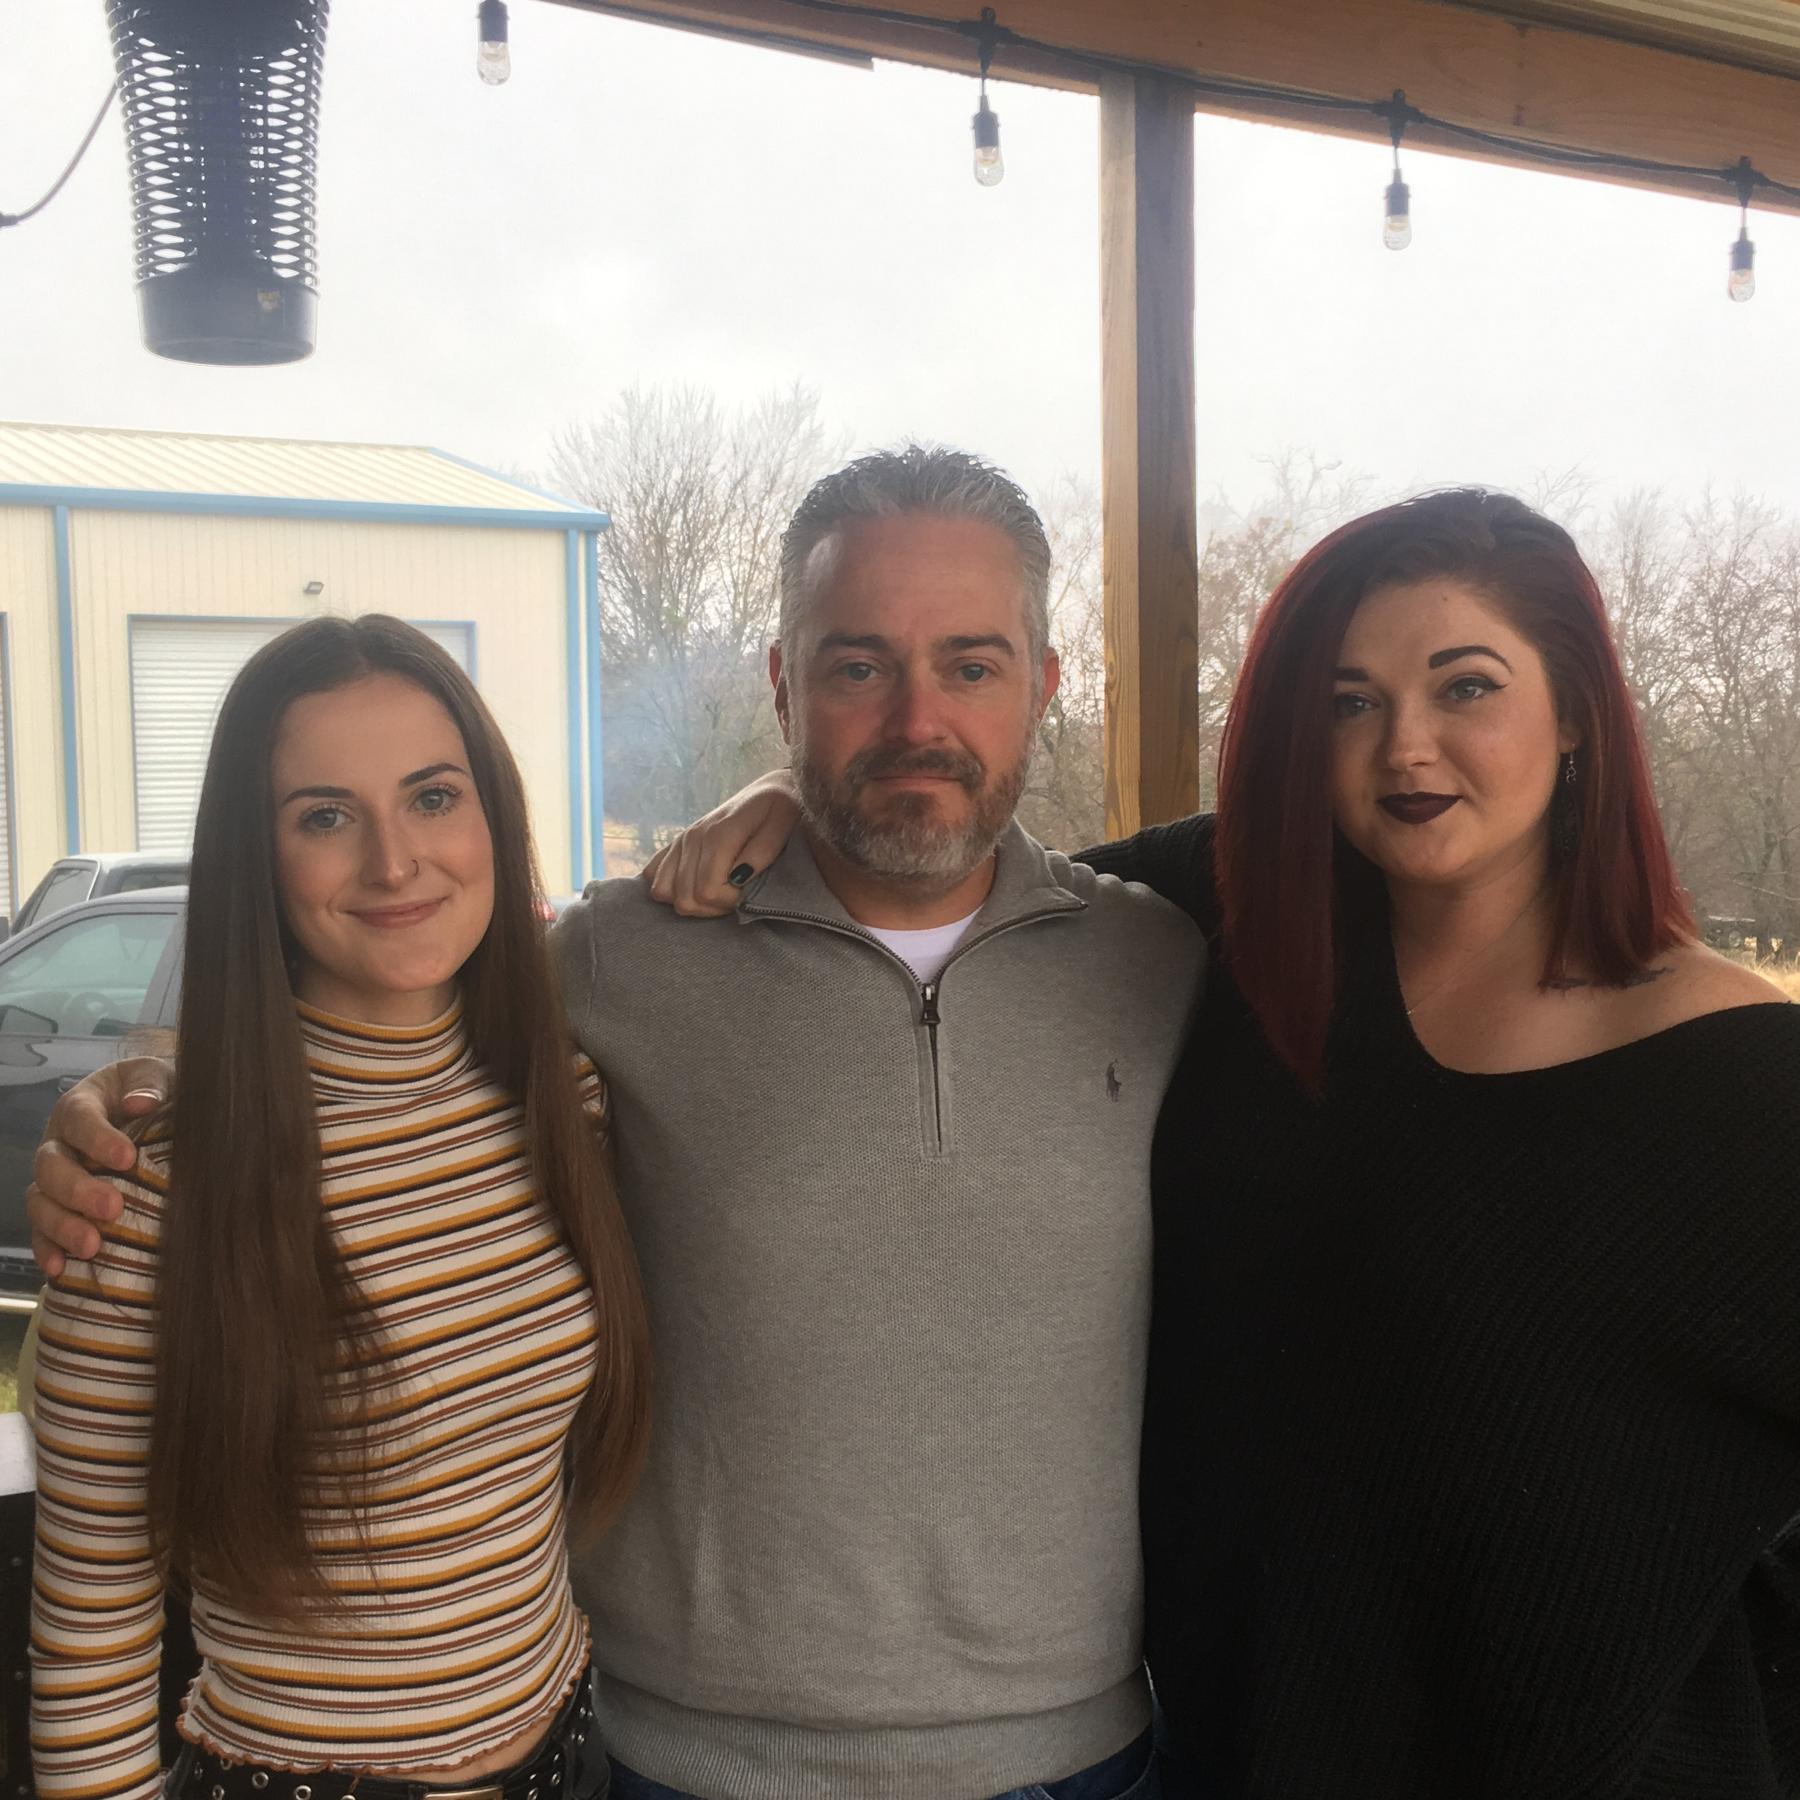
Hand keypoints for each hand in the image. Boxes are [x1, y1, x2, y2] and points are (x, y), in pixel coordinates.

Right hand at [27, 1059, 172, 1276]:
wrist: (157, 1109)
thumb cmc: (156, 1091)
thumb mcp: (159, 1077)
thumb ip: (152, 1085)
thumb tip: (140, 1103)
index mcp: (81, 1105)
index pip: (78, 1119)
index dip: (97, 1139)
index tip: (127, 1158)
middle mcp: (59, 1142)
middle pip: (51, 1166)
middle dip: (78, 1190)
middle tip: (112, 1207)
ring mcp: (54, 1177)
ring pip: (41, 1201)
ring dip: (61, 1226)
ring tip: (92, 1245)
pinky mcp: (59, 1207)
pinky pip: (42, 1230)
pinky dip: (48, 1249)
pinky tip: (61, 1269)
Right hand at [643, 771, 801, 916]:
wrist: (769, 791)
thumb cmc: (779, 811)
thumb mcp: (781, 827)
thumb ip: (761, 853)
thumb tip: (737, 878)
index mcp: (718, 834)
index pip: (708, 890)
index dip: (728, 902)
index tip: (746, 894)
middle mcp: (692, 837)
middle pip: (684, 897)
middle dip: (712, 907)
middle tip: (734, 896)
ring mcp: (680, 840)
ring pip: (663, 891)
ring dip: (691, 902)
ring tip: (716, 893)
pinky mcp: (675, 843)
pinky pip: (652, 875)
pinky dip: (670, 888)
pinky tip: (694, 885)